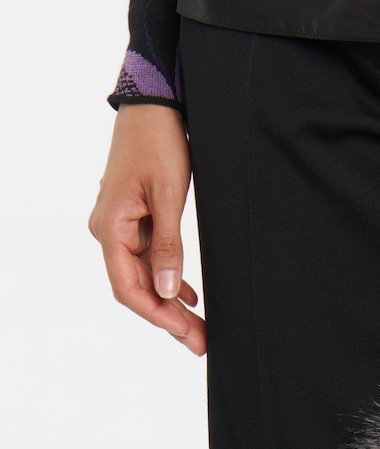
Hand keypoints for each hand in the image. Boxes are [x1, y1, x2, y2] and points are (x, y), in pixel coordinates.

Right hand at [88, 103, 206, 355]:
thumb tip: (169, 291)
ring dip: (171, 303)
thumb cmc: (159, 143)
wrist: (154, 106)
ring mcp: (121, 226)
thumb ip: (168, 246)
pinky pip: (149, 259)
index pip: (128, 288)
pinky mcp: (135, 219)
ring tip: (201, 328)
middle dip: (169, 318)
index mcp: (111, 228)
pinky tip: (189, 296)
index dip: (157, 316)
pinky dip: (170, 279)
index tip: (185, 334)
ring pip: (146, 276)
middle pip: (138, 288)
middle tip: (201, 343)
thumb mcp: (168, 196)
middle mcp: (109, 231)